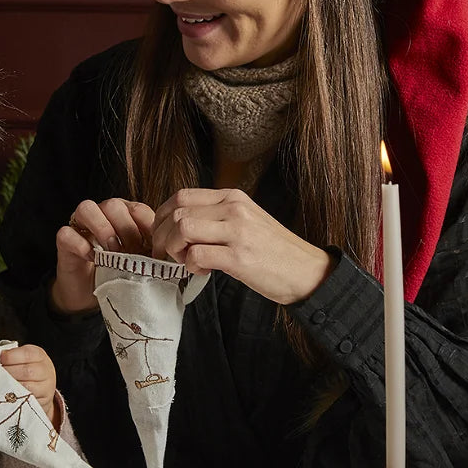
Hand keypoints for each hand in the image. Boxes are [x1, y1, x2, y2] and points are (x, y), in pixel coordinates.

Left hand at [0, 344, 60, 428]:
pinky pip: (27, 401)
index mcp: (39, 355)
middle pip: (27, 371)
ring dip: (10, 387)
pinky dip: (14, 399)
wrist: (42, 386)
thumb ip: (8, 356)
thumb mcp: (20, 357)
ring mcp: (46, 387)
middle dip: (8, 372)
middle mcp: (45, 370)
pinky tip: (5, 396)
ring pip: (27, 387)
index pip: (27, 354)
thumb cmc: (25, 368)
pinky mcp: (42, 401)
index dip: (11, 356)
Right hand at [50, 197, 154, 313]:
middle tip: (133, 254)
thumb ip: (153, 252)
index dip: (148, 227)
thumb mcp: (141, 261)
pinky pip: (67, 233)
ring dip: (103, 230)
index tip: (155, 251)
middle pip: (114, 204)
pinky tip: (93, 259)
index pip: (138, 208)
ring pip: (87, 208)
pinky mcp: (64, 240)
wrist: (91, 295)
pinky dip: (82, 245)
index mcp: (124, 214)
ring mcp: (80, 224)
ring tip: (113, 253)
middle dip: (127, 230)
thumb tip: (173, 256)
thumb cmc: (119, 273)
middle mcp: (102, 213)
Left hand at [150, 188, 332, 304]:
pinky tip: (202, 271)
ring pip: (182, 229)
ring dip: (174, 249)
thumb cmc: (273, 251)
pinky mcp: (239, 257)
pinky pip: (197, 255)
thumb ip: (215, 216)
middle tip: (166, 255)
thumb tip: (179, 224)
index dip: (161, 216)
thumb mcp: (245, 221)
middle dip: (161, 236)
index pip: (181, 196)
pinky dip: (190, 266)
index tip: (160, 235)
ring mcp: (237, 231)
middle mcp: (233, 208)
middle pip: (177, 212)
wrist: (307, 271)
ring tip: (185, 262)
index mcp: (232, 197)